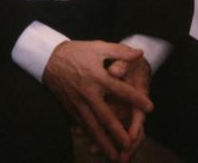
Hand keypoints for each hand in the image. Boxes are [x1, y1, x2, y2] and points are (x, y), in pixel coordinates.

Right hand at [42, 41, 152, 160]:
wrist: (47, 57)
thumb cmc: (76, 52)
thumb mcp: (97, 46)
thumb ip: (119, 51)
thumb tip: (140, 53)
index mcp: (97, 76)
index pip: (120, 89)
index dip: (136, 99)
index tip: (149, 108)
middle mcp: (87, 92)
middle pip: (104, 116)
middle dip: (116, 132)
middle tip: (129, 145)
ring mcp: (77, 102)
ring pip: (91, 126)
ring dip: (102, 142)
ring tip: (113, 156)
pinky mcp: (69, 107)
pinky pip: (80, 125)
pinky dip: (89, 138)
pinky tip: (95, 148)